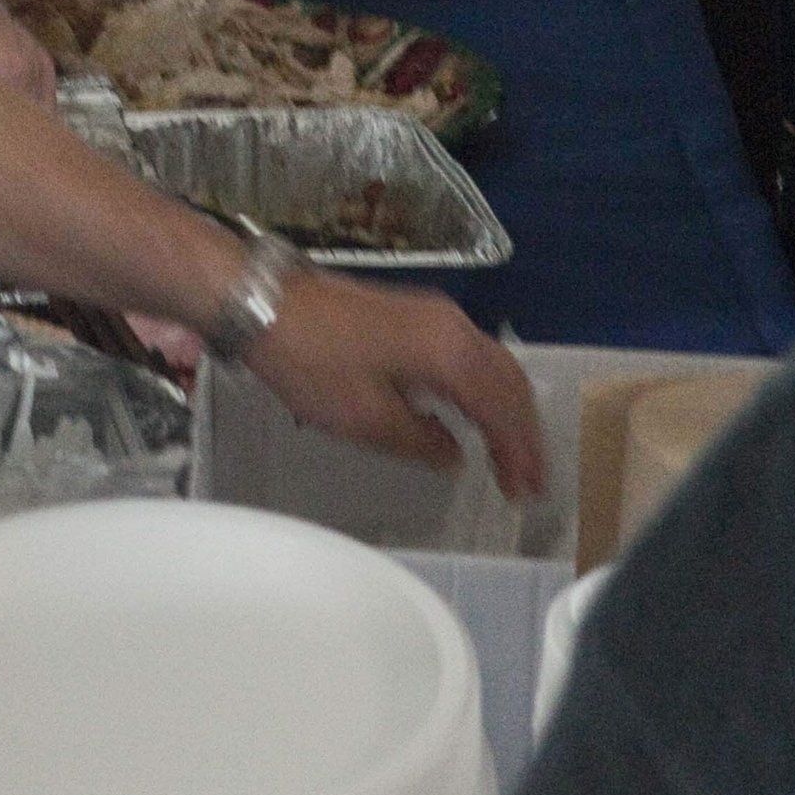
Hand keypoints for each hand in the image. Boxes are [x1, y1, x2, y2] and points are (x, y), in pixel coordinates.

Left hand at [248, 272, 544, 499]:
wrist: (266, 303)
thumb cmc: (312, 362)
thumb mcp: (365, 418)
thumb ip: (420, 441)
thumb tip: (455, 454)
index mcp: (448, 351)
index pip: (502, 408)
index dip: (519, 452)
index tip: (526, 491)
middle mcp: (453, 326)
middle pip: (509, 381)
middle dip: (523, 433)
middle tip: (528, 479)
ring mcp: (434, 315)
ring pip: (492, 365)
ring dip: (505, 410)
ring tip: (508, 455)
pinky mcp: (414, 314)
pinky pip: (469, 355)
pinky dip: (483, 390)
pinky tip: (473, 415)